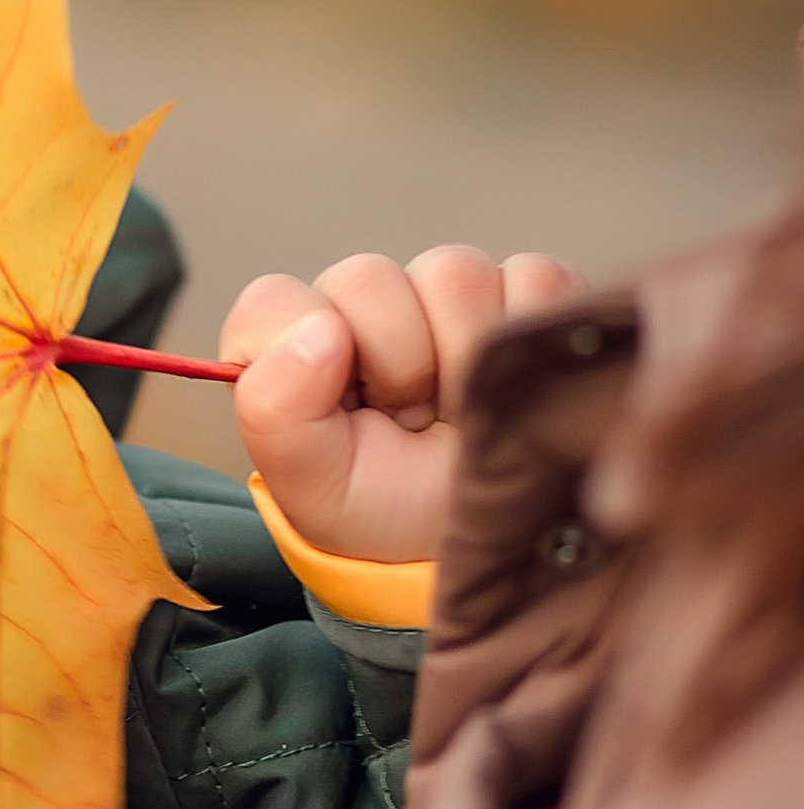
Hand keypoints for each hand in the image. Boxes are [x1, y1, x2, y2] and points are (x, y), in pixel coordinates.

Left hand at [219, 246, 585, 566]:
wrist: (482, 533)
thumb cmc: (386, 508)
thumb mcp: (313, 486)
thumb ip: (276, 410)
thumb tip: (319, 327)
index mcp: (294, 340)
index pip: (277, 301)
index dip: (315, 354)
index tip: (346, 413)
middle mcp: (364, 302)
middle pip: (371, 279)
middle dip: (400, 366)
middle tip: (411, 422)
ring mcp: (444, 289)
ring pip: (453, 274)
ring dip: (463, 359)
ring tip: (460, 410)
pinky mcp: (523, 287)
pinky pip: (531, 279)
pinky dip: (526, 345)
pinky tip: (510, 389)